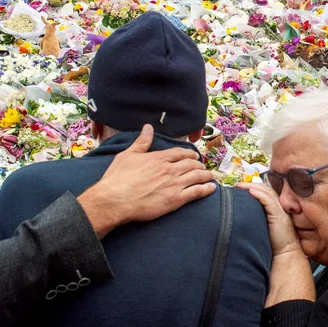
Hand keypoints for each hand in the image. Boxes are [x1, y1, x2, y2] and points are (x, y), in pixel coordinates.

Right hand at [79, 124, 216, 236]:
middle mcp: (169, 169)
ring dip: (205, 175)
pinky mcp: (175, 200)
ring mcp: (174, 184)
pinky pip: (196, 192)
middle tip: (203, 167)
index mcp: (159, 158)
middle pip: (190, 164)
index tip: (194, 156)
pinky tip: (211, 188)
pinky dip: (206, 189)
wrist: (115, 199)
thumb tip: (148, 127)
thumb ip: (141, 142)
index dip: (189, 154)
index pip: (180, 153)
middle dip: (199, 165)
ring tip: (211, 176)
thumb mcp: (128, 155)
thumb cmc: (118, 178)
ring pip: (196, 177)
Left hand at [237, 180, 300, 257]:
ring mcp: (280, 210)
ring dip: (252, 187)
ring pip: (267, 192)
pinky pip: (269, 201)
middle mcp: (279, 206)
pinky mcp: (279, 215)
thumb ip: (257, 217)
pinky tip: (250, 192)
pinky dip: (260, 195)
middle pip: (265, 188)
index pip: (265, 191)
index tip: (238, 187)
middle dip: (250, 184)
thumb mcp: (263, 226)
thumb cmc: (274, 243)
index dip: (253, 186)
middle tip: (236, 185)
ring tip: (240, 186)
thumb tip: (240, 213)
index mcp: (276, 207)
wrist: (286, 253)